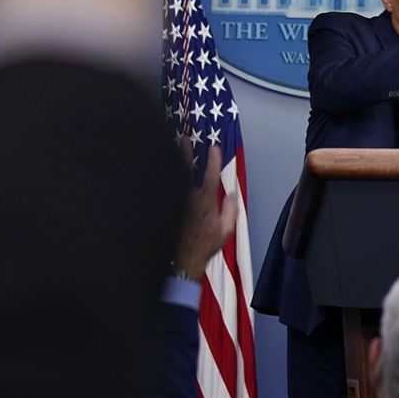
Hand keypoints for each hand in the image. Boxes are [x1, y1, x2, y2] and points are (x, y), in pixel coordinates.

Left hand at [175, 145, 237, 280]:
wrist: (183, 258)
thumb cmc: (206, 245)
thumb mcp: (226, 230)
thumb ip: (230, 210)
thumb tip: (231, 193)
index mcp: (206, 203)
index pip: (210, 176)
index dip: (213, 160)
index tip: (214, 148)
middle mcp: (190, 199)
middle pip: (187, 172)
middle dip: (186, 154)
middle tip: (184, 139)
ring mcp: (178, 203)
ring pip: (176, 178)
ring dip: (176, 163)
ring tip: (172, 149)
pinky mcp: (170, 208)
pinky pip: (170, 189)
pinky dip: (169, 179)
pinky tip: (167, 171)